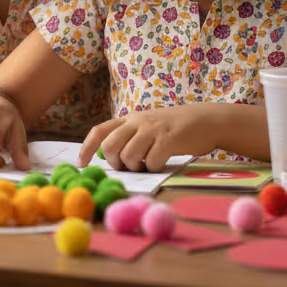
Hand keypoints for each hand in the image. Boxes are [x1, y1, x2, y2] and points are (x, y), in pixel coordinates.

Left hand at [78, 105, 217, 171]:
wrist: (206, 120)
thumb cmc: (174, 128)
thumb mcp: (147, 126)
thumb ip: (129, 137)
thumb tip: (109, 157)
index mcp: (129, 119)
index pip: (100, 131)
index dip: (87, 148)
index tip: (81, 164)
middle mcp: (138, 122)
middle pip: (110, 146)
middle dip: (115, 163)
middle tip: (128, 166)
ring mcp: (153, 130)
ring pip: (128, 156)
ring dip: (136, 167)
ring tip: (147, 164)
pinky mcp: (168, 140)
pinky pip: (151, 161)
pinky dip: (153, 167)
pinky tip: (161, 161)